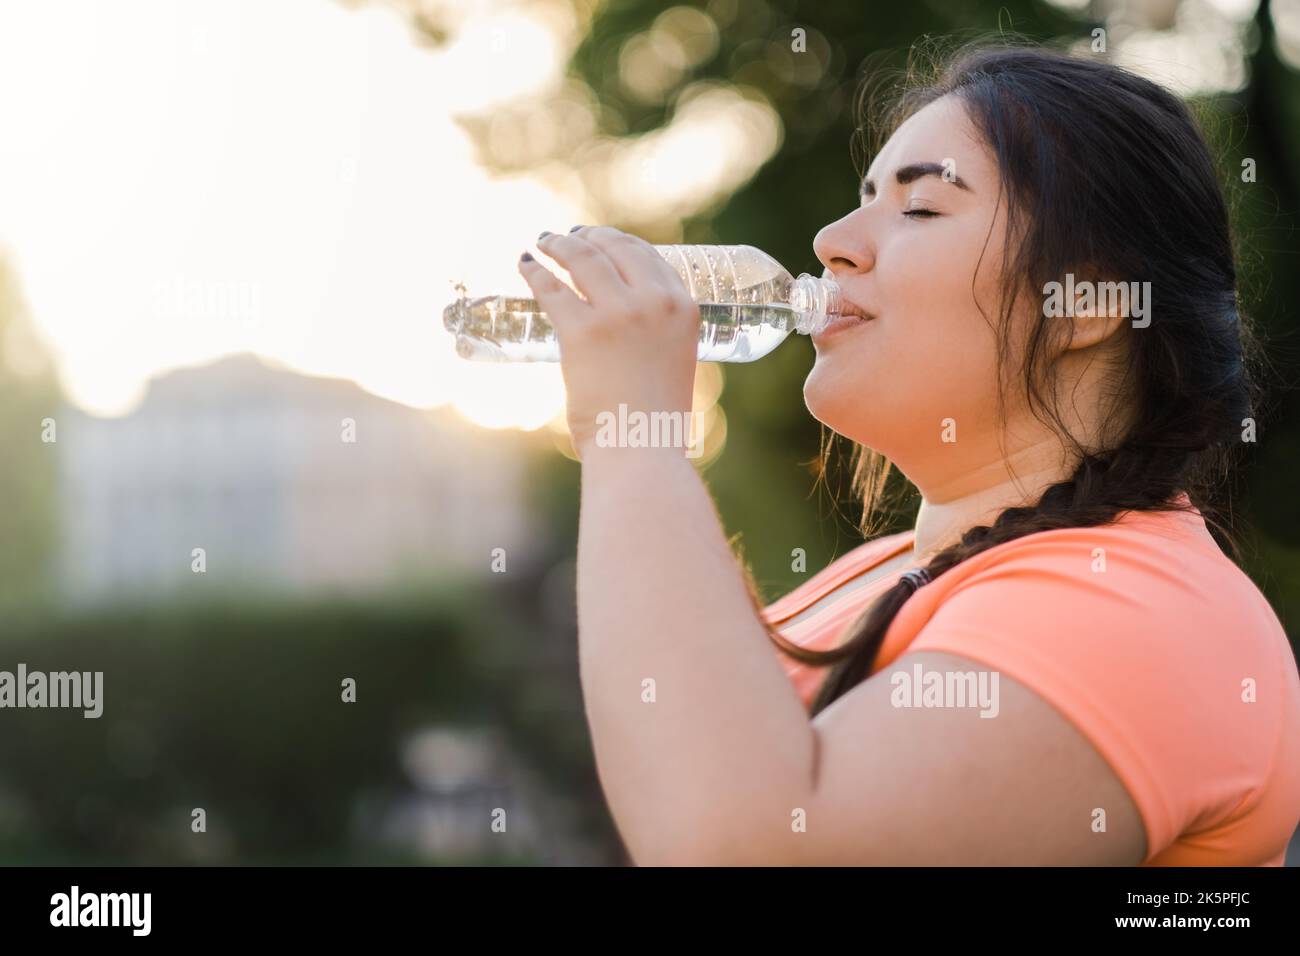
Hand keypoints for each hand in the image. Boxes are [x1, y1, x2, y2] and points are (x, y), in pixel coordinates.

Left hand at [518, 226, 699, 458]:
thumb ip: (657, 342)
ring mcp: (617, 314)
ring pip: (582, 259)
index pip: (649, 256)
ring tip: (545, 243)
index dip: (619, 241)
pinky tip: (526, 264)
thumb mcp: (674, 365)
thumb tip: (626, 338)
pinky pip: (551, 289)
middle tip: (569, 238)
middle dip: (589, 237)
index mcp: (683, 310)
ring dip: (559, 245)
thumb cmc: (655, 423)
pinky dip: (535, 272)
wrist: (642, 452)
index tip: (601, 239)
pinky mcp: (582, 332)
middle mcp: (654, 303)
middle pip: (615, 248)